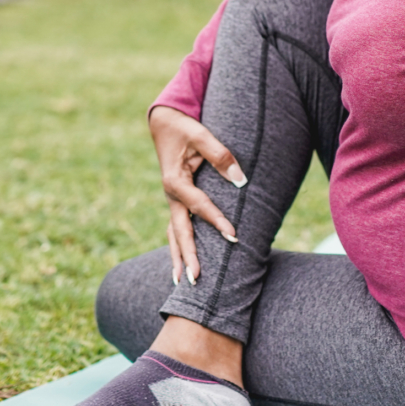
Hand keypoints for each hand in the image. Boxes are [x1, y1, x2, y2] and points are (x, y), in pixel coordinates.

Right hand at [149, 105, 244, 285]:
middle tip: (196, 279)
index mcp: (175, 181)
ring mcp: (172, 200)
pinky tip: (181, 264)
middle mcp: (171, 195)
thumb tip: (240, 179)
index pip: (199, 206)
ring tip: (182, 282)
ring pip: (174, 234)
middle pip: (179, 231)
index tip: (234, 237)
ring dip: (179, 257)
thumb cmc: (183, 128)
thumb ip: (220, 155)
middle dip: (188, 255)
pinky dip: (178, 247)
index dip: (217, 221)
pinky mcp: (176, 201)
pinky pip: (177, 228)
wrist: (164, 122)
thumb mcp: (200, 135)